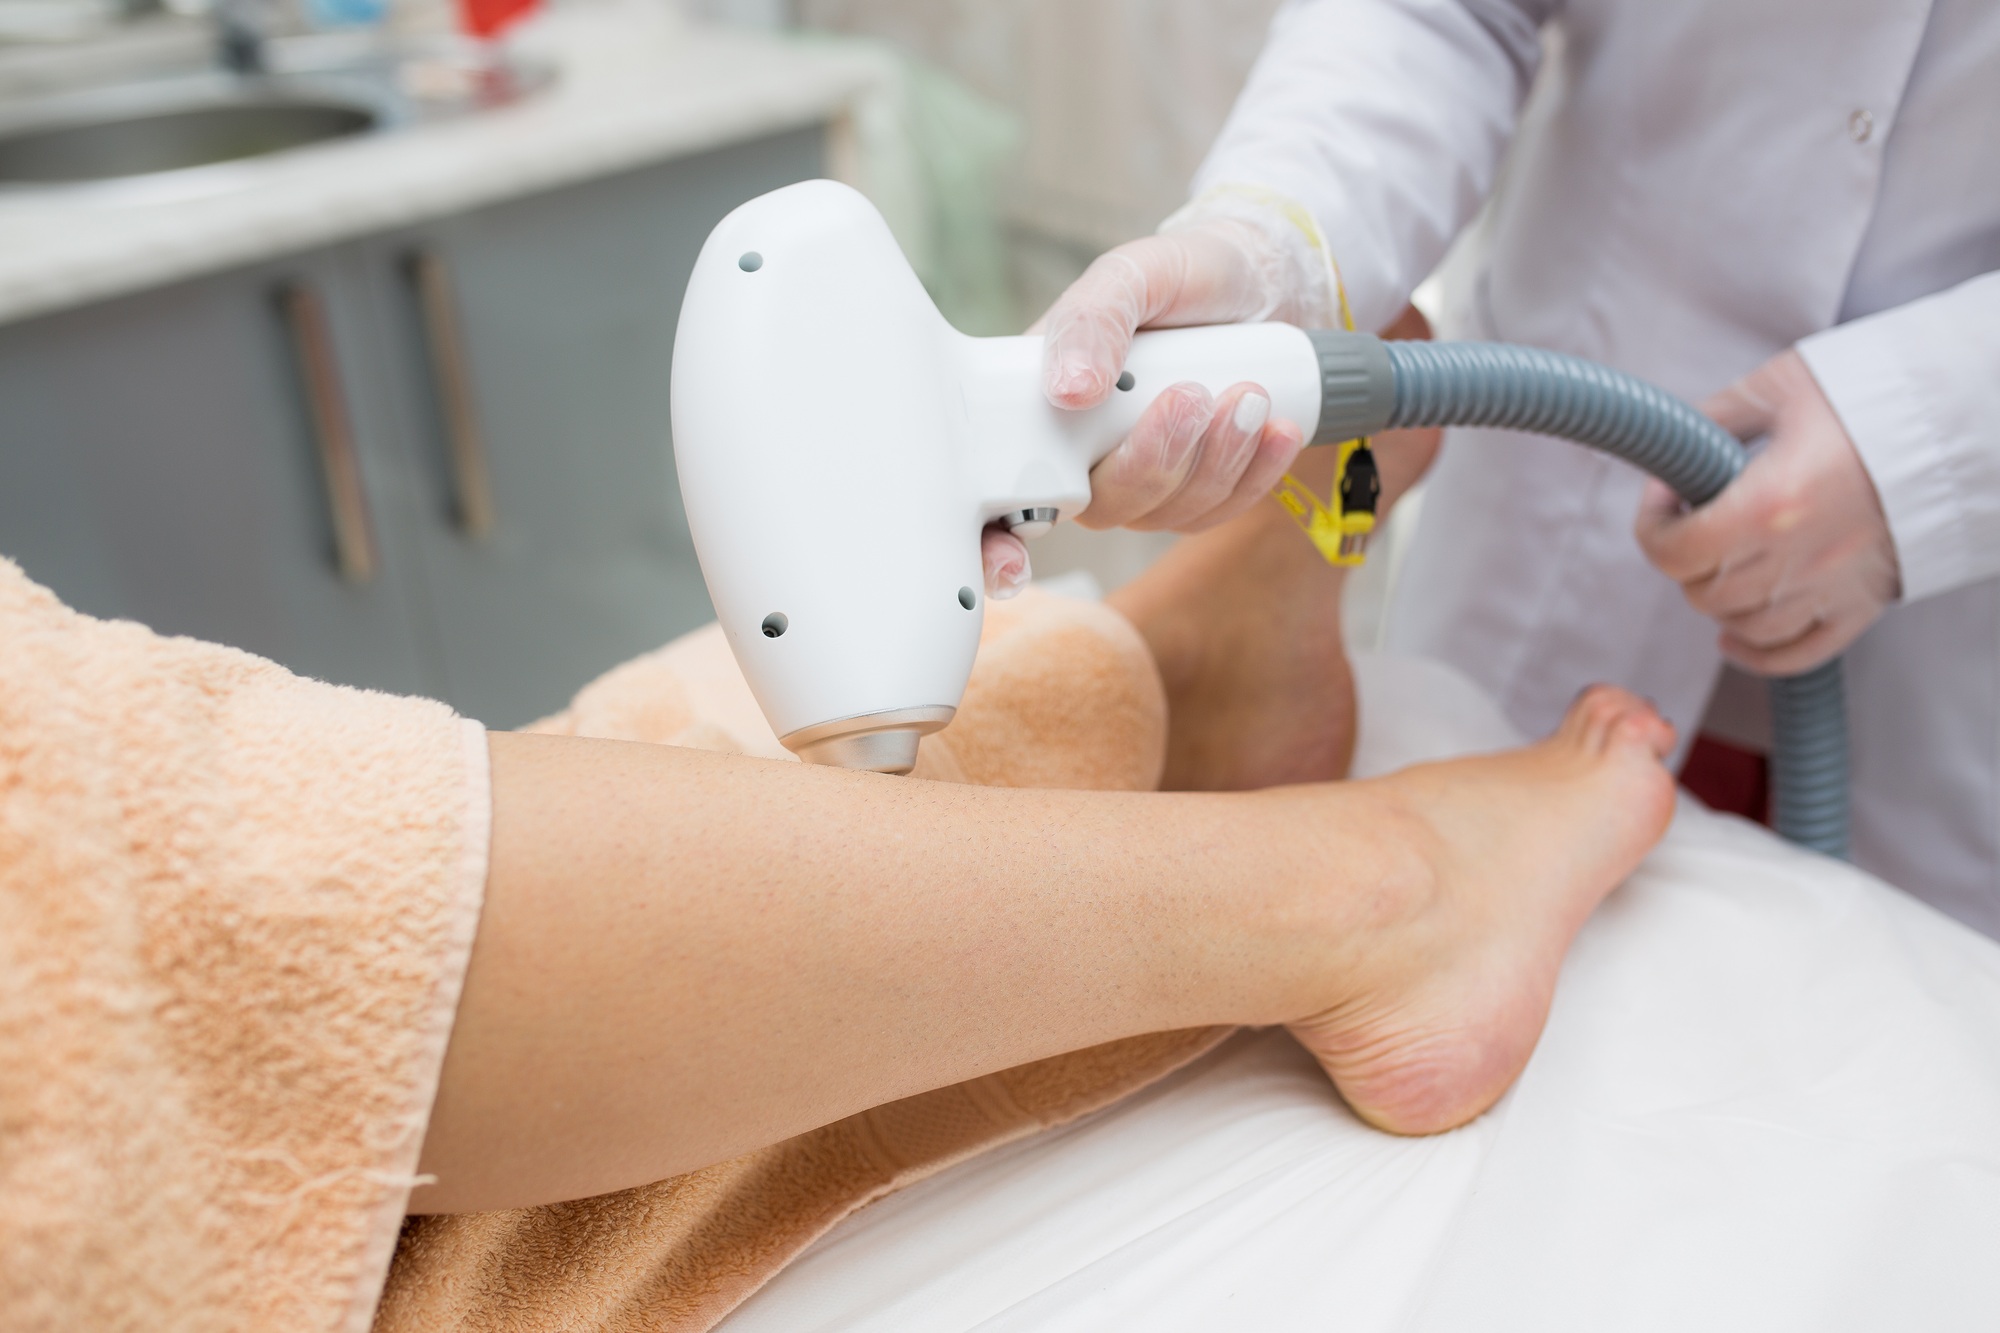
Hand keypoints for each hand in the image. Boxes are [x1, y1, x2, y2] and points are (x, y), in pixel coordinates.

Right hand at [1037, 218, 1321, 532]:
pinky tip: (1276, 427)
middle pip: (1108, 504)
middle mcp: (1088, 454)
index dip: (1011, 531)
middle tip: (1197, 394)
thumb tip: (1067, 392)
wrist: (1259, 282)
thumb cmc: (1185, 275)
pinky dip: (1255, 472)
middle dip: (1160, 458)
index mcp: (1047, 406)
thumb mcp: (1133, 274)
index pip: (1015, 489)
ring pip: (1172, 510)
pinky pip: (1223, 508)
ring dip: (1218, 459)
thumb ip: (1092, 320)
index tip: (1024, 541)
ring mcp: (1147, 479)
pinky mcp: (1202, 488)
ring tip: (1250, 393)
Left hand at [1635, 349, 1899, 674]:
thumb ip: (1714, 420)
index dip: (1653, 527)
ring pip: (1742, 625)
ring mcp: (1833, 587)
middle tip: (1695, 524)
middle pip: (1702, 590)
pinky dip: (1757, 652)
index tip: (1664, 500)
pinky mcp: (1863, 604)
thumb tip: (1671, 450)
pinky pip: (1797, 654)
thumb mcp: (1779, 388)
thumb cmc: (1872, 397)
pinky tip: (1733, 634)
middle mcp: (1799, 555)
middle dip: (1684, 558)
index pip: (1675, 550)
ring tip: (1722, 562)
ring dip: (1717, 598)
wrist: (1958, 418)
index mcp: (1771, 501)